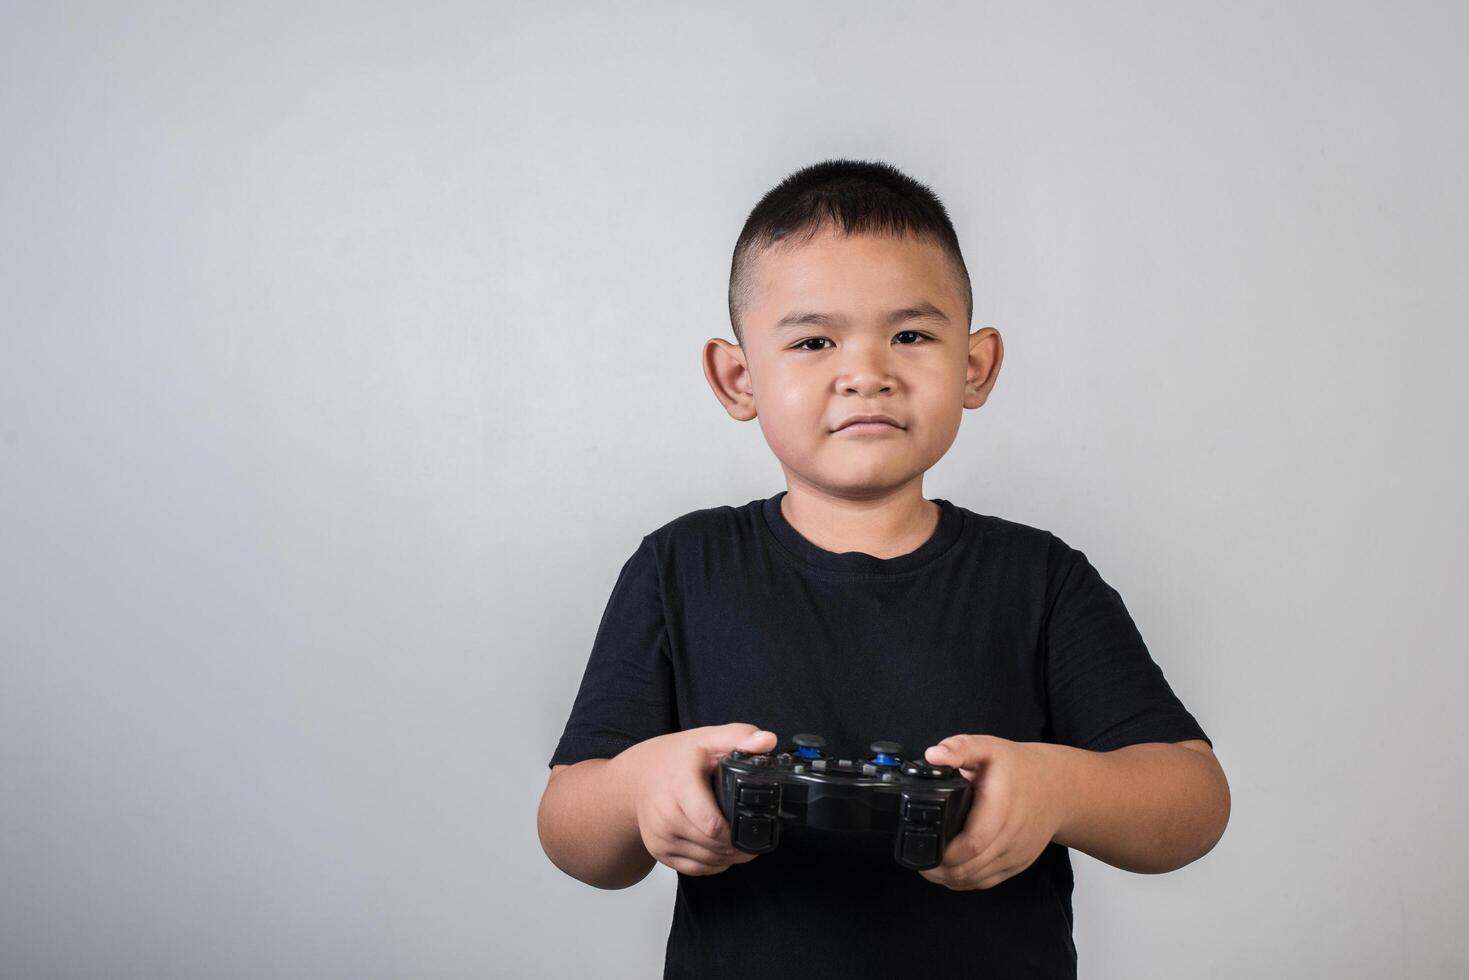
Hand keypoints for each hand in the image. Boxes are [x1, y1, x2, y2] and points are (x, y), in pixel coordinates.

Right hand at [619, 723, 777, 876]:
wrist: (639, 776)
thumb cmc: (676, 758)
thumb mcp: (708, 739)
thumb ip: (739, 737)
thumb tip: (768, 740)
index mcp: (680, 787)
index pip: (712, 825)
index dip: (738, 833)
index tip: (755, 826)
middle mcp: (665, 815)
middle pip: (713, 846)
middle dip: (738, 846)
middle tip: (755, 838)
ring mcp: (660, 836)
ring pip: (705, 861)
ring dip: (728, 857)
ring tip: (742, 845)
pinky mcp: (658, 851)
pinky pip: (693, 869)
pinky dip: (713, 865)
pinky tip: (723, 853)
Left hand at [916, 734, 1070, 890]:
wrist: (1058, 788)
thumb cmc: (1019, 768)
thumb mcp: (988, 747)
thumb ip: (958, 748)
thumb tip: (933, 755)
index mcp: (1000, 807)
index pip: (972, 843)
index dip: (945, 854)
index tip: (925, 850)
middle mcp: (1011, 835)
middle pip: (971, 867)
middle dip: (941, 871)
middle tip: (920, 863)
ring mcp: (1016, 853)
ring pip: (978, 879)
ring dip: (952, 878)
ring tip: (931, 868)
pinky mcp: (1018, 863)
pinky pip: (989, 881)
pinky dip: (967, 881)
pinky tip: (952, 873)